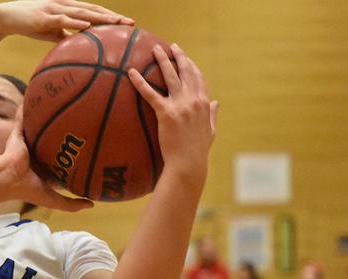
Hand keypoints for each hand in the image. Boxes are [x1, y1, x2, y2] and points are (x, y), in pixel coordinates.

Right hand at [0, 0, 132, 41]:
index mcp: (69, 8)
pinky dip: (77, 21)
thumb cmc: (30, 24)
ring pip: (83, 12)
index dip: (111, 17)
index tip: (127, 25)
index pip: (94, 12)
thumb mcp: (51, 31)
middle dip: (113, 17)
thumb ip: (65, 35)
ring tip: (116, 22)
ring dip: (101, 17)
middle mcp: (65, 5)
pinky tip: (88, 24)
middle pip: (94, 10)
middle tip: (130, 24)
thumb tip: (78, 46)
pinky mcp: (45, 16)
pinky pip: (64, 18)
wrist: (6, 17)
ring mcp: (56, 9)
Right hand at [0, 107, 92, 211]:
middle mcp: (35, 156)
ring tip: (57, 105)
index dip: (69, 155)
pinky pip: (21, 119)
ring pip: (37, 129)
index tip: (83, 148)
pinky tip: (32, 97)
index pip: (58, 161)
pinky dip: (25, 110)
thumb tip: (93, 205)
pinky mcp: (17, 135)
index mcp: (43, 170)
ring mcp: (26, 145)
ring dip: (42, 119)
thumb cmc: (30, 190)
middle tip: (77, 125)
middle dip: (61, 135)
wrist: (10, 179)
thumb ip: (72, 205)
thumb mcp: (54, 201)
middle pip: (49, 142)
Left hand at [128, 43, 216, 188]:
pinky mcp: (166, 113)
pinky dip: (140, 82)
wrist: (189, 164)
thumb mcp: (210, 131)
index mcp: (204, 103)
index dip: (191, 65)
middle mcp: (194, 100)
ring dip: (163, 60)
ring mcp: (181, 105)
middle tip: (171, 46)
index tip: (185, 57)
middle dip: (179, 56)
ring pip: (170, 76)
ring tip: (155, 49)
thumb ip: (212, 114)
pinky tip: (131, 73)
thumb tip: (217, 103)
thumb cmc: (198, 151)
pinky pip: (150, 94)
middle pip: (186, 72)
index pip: (198, 78)